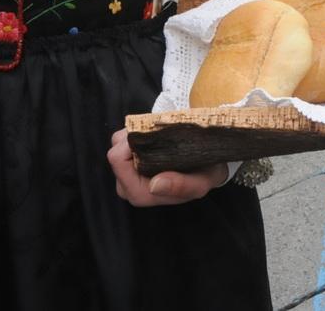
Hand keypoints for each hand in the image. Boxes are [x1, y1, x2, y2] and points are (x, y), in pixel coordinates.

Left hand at [107, 128, 227, 206]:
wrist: (209, 166)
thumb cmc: (203, 176)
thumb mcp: (200, 184)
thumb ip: (180, 186)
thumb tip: (154, 186)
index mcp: (139, 193)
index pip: (117, 161)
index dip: (132, 142)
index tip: (156, 134)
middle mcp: (128, 185)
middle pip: (115, 152)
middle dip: (135, 137)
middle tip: (162, 133)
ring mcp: (126, 172)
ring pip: (118, 143)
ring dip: (137, 133)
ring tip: (161, 134)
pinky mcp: (129, 159)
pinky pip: (123, 138)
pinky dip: (137, 131)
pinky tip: (155, 134)